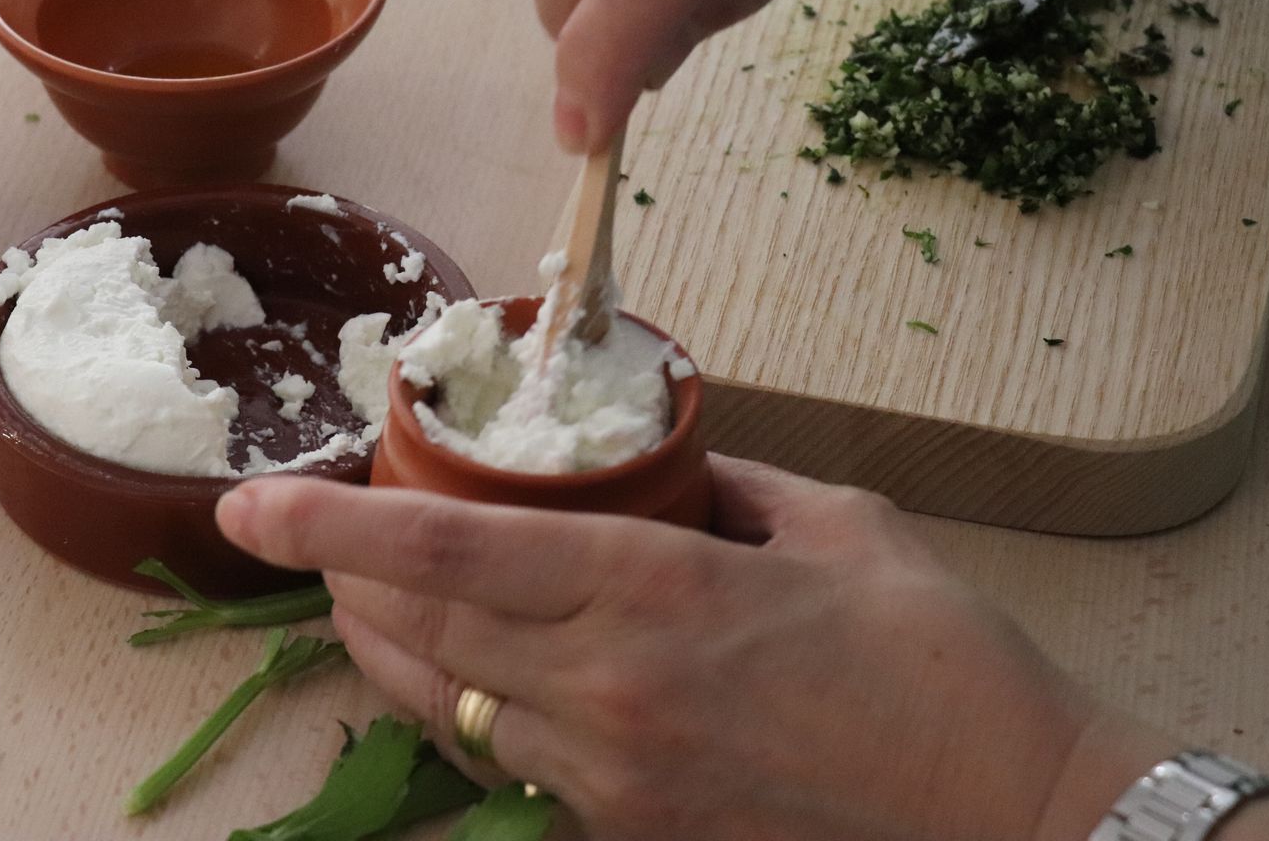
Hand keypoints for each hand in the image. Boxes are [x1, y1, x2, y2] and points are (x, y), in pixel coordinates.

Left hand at [218, 456, 1170, 840]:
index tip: (250, 506)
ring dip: (385, 644)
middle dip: (341, 577)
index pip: (454, 546)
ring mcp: (610, 776)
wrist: (1019, 823)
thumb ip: (719, 485)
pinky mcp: (628, 834)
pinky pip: (508, 763)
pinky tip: (472, 671)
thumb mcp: (833, 525)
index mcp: (655, 588)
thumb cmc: (942, 660)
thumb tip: (652, 465)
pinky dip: (466, 706)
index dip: (335, 525)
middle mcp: (608, 686)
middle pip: (420, 625)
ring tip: (359, 594)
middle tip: (299, 534)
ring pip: (442, 702)